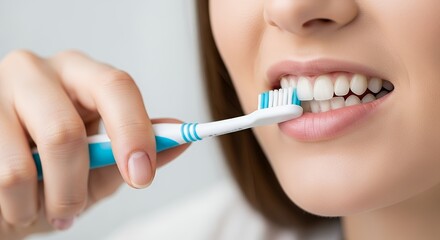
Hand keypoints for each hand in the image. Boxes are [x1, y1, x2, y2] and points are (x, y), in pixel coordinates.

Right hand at [0, 50, 188, 237]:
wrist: (1, 189)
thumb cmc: (53, 172)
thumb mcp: (99, 165)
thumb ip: (138, 151)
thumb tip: (182, 139)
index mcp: (80, 76)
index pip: (117, 87)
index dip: (133, 131)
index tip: (142, 175)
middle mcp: (37, 71)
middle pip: (66, 130)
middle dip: (75, 185)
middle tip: (73, 211)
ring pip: (31, 161)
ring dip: (44, 202)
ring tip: (40, 207)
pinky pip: (2, 176)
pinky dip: (15, 205)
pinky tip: (13, 202)